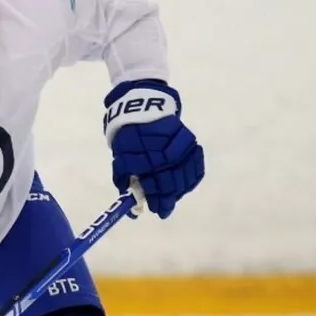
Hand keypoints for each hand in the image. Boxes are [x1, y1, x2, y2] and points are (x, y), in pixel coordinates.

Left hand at [103, 79, 203, 218]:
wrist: (143, 105)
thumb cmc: (128, 134)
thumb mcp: (121, 154)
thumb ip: (125, 177)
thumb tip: (130, 202)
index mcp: (143, 156)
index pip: (152, 184)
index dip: (155, 199)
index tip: (154, 210)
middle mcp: (163, 152)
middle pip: (170, 182)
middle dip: (166, 199)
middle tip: (163, 210)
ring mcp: (178, 146)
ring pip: (184, 176)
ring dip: (179, 191)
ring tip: (173, 199)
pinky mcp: (189, 140)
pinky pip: (195, 164)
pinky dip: (191, 177)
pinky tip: (186, 186)